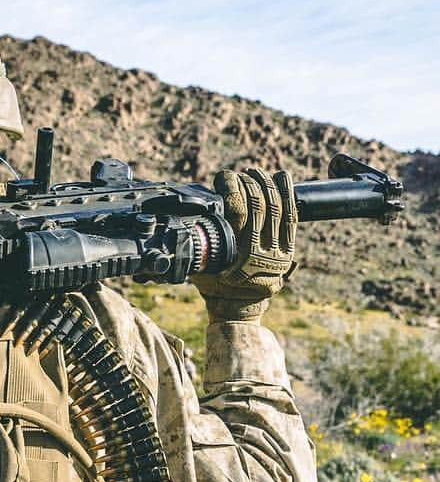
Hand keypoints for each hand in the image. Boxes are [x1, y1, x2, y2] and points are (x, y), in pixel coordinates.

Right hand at [191, 167, 296, 319]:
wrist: (239, 309)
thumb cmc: (213, 286)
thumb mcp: (198, 268)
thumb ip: (197, 245)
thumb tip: (190, 214)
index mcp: (238, 257)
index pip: (238, 211)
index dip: (231, 188)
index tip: (223, 176)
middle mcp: (261, 254)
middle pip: (258, 206)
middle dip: (248, 184)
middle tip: (239, 174)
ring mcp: (278, 252)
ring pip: (276, 208)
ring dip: (266, 185)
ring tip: (256, 172)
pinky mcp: (288, 250)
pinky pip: (291, 217)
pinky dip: (287, 194)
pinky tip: (281, 178)